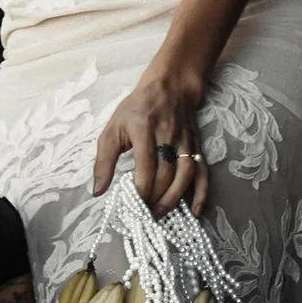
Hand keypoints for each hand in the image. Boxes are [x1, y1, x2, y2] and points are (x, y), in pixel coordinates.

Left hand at [92, 66, 206, 215]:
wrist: (170, 87)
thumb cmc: (136, 109)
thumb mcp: (113, 128)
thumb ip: (104, 161)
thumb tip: (98, 191)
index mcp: (143, 128)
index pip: (146, 165)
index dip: (142, 189)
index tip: (134, 206)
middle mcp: (167, 135)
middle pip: (166, 173)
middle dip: (156, 198)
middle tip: (145, 215)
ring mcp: (185, 141)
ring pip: (186, 173)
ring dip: (174, 198)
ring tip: (161, 214)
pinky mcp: (197, 146)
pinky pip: (203, 171)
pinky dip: (201, 192)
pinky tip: (195, 211)